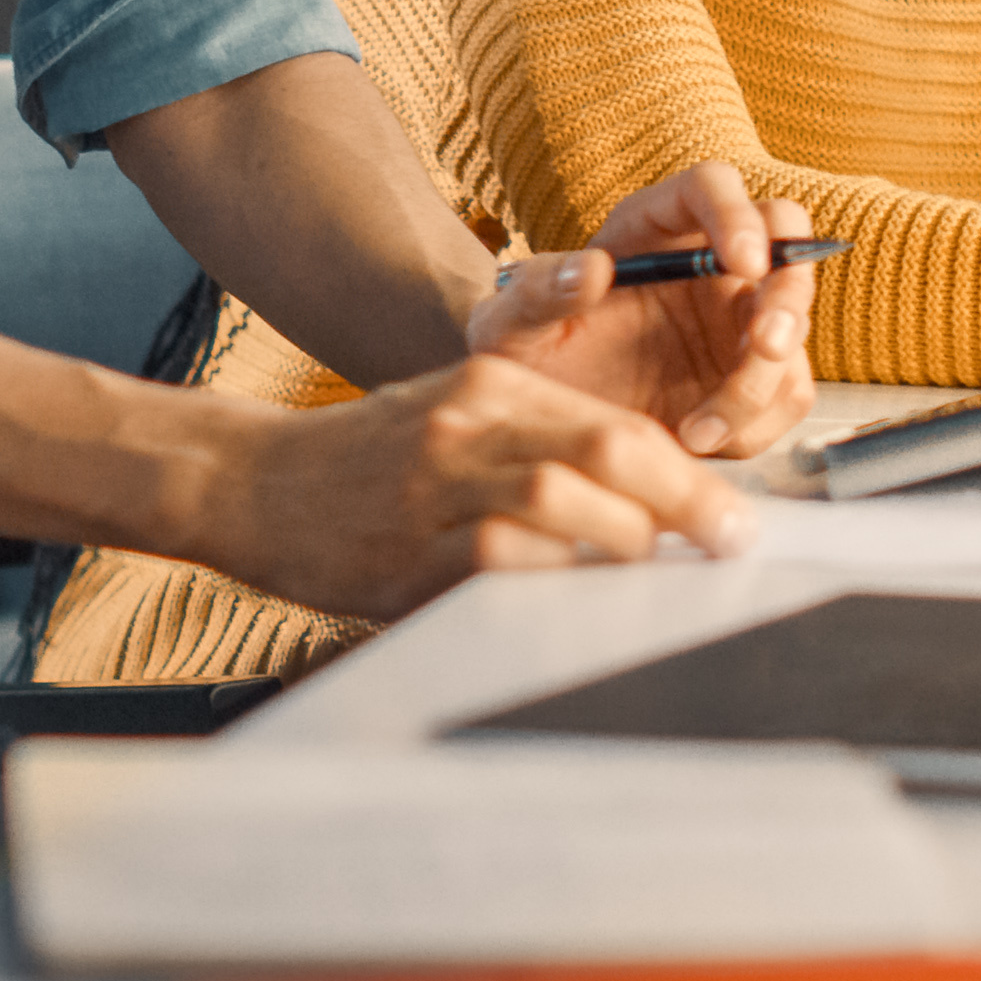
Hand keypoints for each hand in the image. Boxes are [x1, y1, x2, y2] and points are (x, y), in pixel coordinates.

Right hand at [195, 352, 753, 622]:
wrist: (248, 480)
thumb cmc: (363, 462)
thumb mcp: (453, 419)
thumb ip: (537, 445)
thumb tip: (645, 504)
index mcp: (492, 384)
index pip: (618, 424)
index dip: (689, 474)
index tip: (732, 518)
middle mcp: (470, 421)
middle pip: (609, 451)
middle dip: (685, 504)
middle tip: (725, 546)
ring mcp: (435, 482)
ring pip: (564, 501)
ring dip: (624, 543)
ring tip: (646, 574)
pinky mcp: (405, 547)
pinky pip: (500, 559)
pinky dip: (551, 578)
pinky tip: (572, 596)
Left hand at [461, 161, 817, 456]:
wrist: (539, 439)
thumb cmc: (524, 363)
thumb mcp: (507, 326)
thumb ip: (538, 291)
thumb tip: (591, 268)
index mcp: (651, 228)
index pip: (712, 187)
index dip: (737, 215)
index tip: (741, 261)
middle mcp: (705, 264)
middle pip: (785, 239)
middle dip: (787, 289)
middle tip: (762, 341)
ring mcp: (734, 322)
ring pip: (793, 325)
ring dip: (766, 376)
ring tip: (701, 427)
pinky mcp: (749, 380)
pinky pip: (785, 393)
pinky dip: (754, 423)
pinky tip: (698, 438)